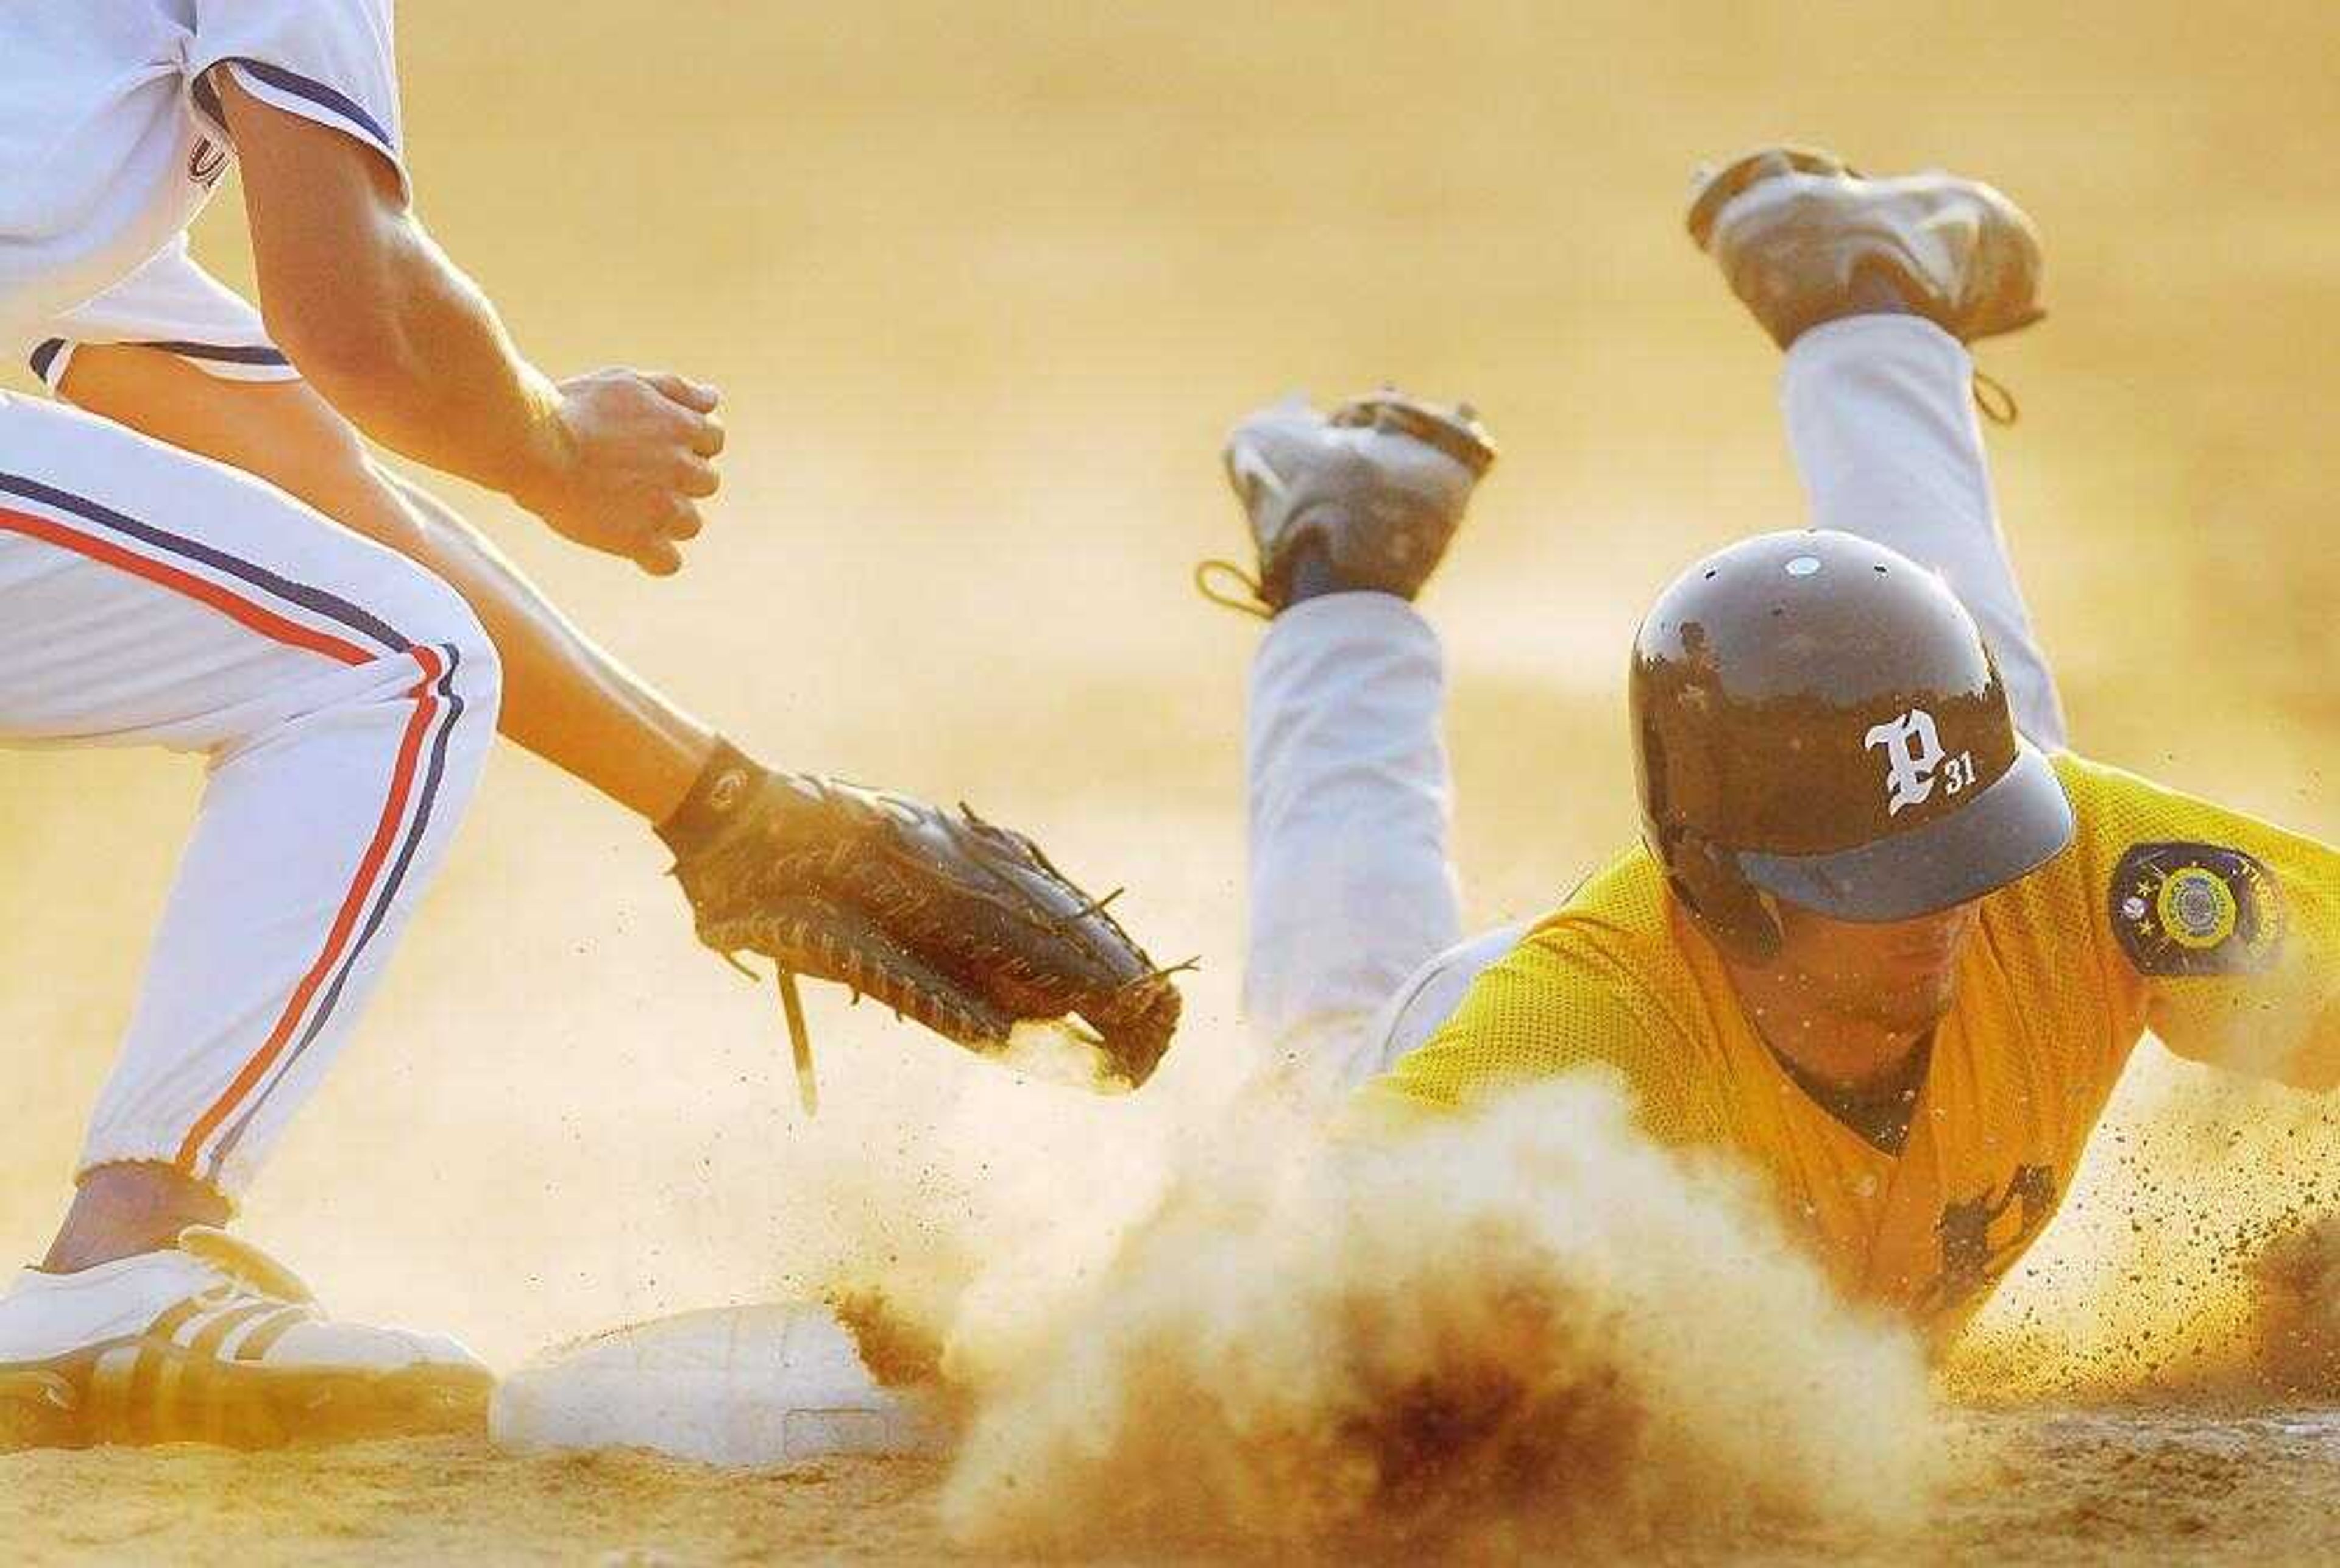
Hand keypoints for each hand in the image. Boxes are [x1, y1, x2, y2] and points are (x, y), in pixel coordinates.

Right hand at [516, 369, 724, 574]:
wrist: (534, 444)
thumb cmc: (574, 410)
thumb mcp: (627, 381)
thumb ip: (676, 389)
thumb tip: (712, 398)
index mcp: (682, 427)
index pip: (714, 439)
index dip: (687, 442)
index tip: (654, 444)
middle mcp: (682, 468)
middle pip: (707, 482)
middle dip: (679, 479)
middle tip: (634, 473)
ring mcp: (663, 507)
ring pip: (691, 524)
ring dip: (667, 518)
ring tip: (625, 505)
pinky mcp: (638, 540)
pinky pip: (668, 562)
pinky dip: (655, 557)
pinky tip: (632, 543)